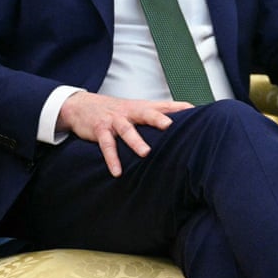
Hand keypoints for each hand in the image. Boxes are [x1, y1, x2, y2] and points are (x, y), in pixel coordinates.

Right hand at [57, 91, 191, 177]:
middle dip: (159, 119)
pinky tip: (117, 172)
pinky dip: (112, 159)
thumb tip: (180, 119)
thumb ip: (156, 113)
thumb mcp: (136, 108)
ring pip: (127, 130)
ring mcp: (115, 121)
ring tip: (145, 153)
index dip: (179, 108)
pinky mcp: (100, 130)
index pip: (163, 105)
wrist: (82, 105)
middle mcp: (130, 112)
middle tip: (171, 126)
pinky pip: (107, 145)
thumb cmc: (116, 110)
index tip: (195, 111)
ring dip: (136, 141)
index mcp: (141, 107)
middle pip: (147, 113)